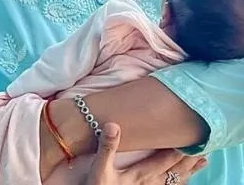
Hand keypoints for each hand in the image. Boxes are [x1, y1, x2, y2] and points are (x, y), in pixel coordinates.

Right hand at [84, 123, 207, 184]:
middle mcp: (151, 184)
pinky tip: (182, 182)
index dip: (180, 149)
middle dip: (190, 159)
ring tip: (202, 162)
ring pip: (176, 181)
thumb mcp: (99, 169)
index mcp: (142, 174)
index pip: (167, 160)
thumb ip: (107, 148)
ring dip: (189, 171)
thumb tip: (113, 124)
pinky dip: (179, 184)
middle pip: (176, 170)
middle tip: (205, 147)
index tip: (193, 137)